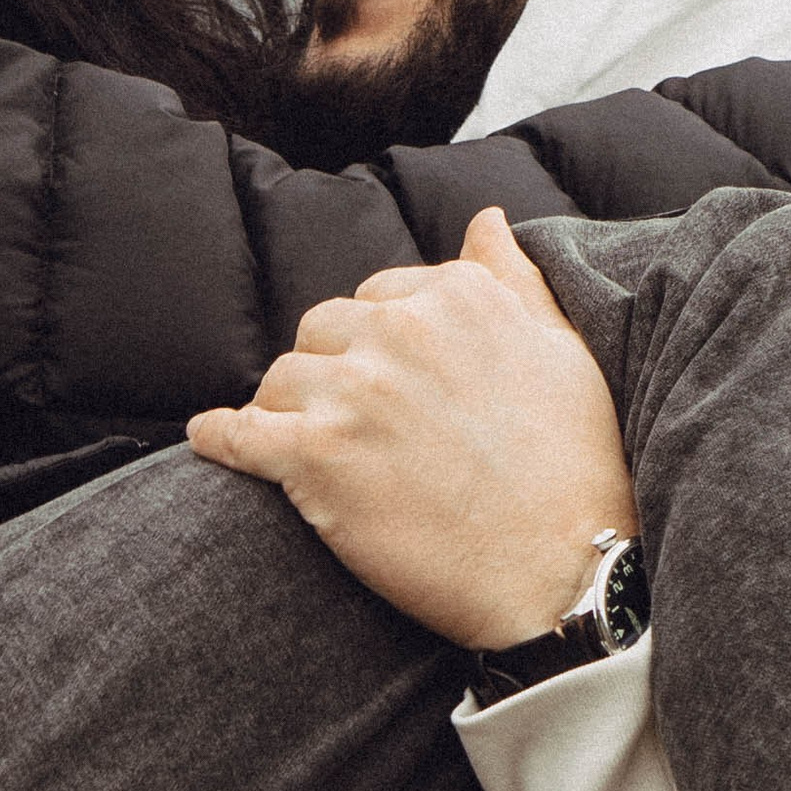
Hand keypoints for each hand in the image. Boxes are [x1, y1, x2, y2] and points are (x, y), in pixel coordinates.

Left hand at [186, 210, 637, 648]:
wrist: (565, 571)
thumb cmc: (576, 467)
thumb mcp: (562, 351)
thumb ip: (512, 279)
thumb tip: (484, 220)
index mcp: (457, 297)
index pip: (380, 296)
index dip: (378, 343)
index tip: (388, 384)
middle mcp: (400, 330)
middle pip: (322, 330)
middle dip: (329, 371)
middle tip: (350, 423)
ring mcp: (354, 392)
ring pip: (281, 380)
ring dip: (285, 410)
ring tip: (306, 450)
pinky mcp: (316, 457)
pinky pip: (240, 434)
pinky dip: (221, 437)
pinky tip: (214, 440)